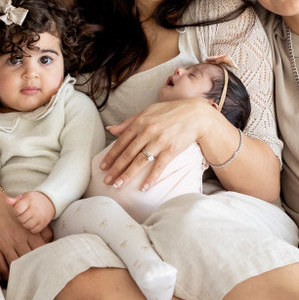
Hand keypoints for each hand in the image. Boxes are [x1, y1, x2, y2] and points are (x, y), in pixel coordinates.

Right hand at [0, 183, 52, 278]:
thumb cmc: (10, 212)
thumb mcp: (27, 218)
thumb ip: (41, 230)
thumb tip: (51, 241)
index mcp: (28, 231)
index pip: (41, 249)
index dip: (45, 259)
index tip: (47, 267)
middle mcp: (18, 238)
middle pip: (29, 259)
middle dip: (33, 269)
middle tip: (37, 278)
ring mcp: (5, 243)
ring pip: (15, 264)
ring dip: (19, 274)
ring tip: (24, 281)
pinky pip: (0, 265)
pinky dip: (5, 274)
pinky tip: (9, 278)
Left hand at [8, 191, 53, 232]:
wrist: (49, 200)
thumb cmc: (33, 200)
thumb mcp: (24, 197)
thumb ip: (15, 201)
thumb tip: (6, 200)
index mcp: (29, 201)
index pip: (17, 210)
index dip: (16, 211)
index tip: (19, 209)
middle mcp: (35, 209)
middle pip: (21, 219)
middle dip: (20, 218)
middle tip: (23, 214)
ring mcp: (40, 217)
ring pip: (27, 226)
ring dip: (25, 223)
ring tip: (27, 219)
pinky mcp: (44, 223)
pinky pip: (34, 230)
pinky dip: (32, 228)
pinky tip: (32, 223)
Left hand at [100, 97, 217, 190]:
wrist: (196, 114)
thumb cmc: (171, 112)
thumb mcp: (148, 111)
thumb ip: (129, 122)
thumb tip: (111, 129)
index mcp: (140, 122)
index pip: (121, 142)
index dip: (110, 156)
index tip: (102, 166)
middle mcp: (147, 132)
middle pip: (127, 154)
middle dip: (115, 169)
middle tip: (106, 181)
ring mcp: (159, 141)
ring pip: (139, 161)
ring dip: (128, 175)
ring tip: (118, 185)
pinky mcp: (171, 150)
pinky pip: (158, 166)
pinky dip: (151, 178)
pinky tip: (144, 188)